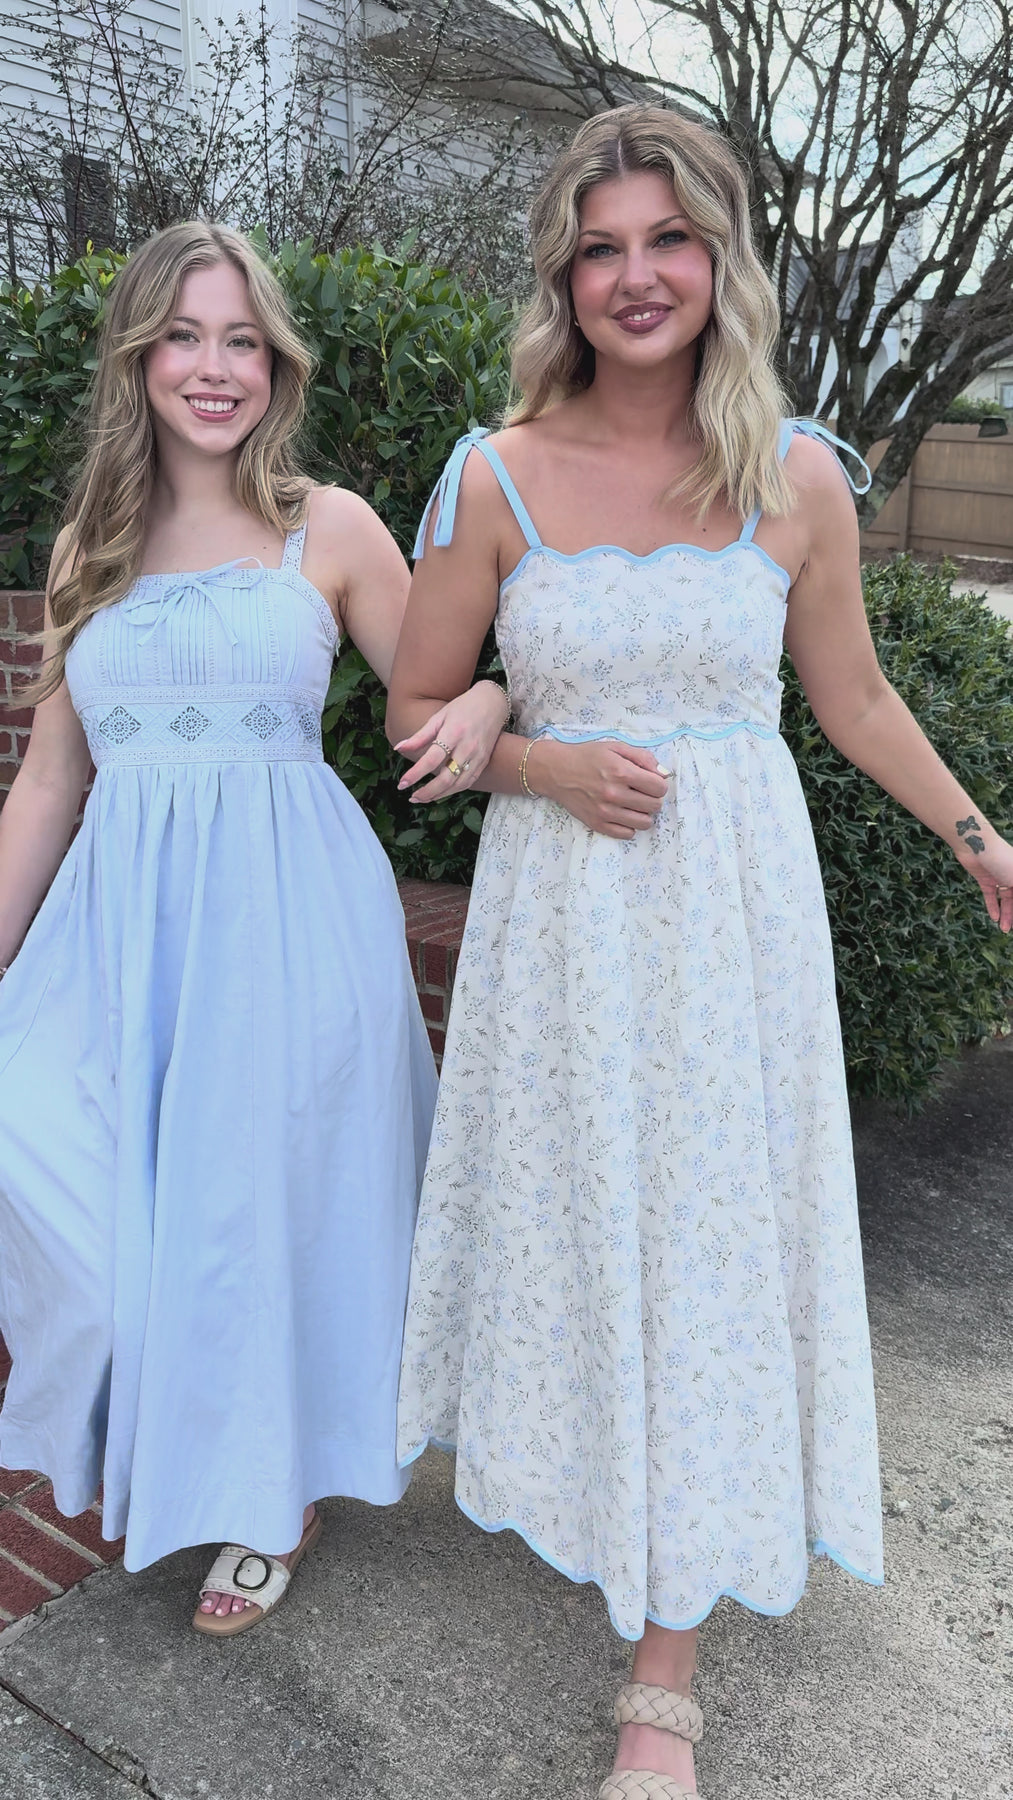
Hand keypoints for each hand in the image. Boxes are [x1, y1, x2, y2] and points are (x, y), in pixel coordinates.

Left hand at [395, 681, 509, 802]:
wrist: (492, 703)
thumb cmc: (463, 708)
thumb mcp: (438, 717)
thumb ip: (420, 736)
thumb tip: (399, 748)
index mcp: (453, 733)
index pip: (432, 759)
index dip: (416, 774)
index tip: (402, 784)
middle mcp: (467, 747)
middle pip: (446, 778)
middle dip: (427, 792)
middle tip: (412, 797)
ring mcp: (478, 757)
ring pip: (458, 784)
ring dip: (439, 795)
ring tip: (423, 798)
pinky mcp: (484, 762)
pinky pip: (468, 782)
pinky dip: (453, 790)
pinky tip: (441, 792)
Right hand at [529, 739, 670, 838]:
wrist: (556, 770)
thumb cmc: (587, 756)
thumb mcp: (616, 747)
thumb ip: (643, 758)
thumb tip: (664, 774)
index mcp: (621, 772)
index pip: (659, 788)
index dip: (658, 784)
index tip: (650, 782)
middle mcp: (614, 794)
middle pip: (654, 806)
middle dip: (652, 798)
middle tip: (641, 792)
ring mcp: (605, 812)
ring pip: (644, 823)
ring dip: (643, 813)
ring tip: (633, 804)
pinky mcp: (597, 824)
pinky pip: (627, 834)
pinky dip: (629, 825)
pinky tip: (622, 814)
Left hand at [953, 836, 1012, 932]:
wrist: (976, 845)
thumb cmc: (1002, 859)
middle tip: (1011, 929)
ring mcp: (999, 878)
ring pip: (1004, 900)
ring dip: (1005, 914)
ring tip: (1004, 929)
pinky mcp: (985, 879)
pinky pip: (990, 896)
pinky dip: (992, 907)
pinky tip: (994, 918)